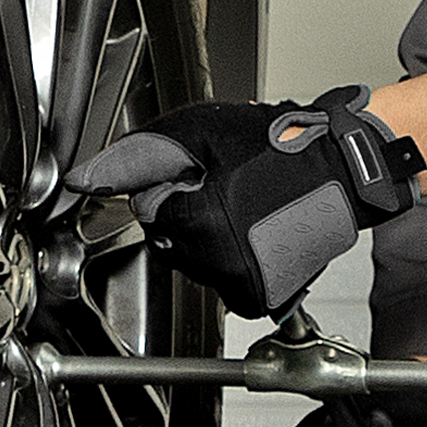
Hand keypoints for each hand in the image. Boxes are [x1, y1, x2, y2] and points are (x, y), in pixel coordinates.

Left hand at [66, 87, 424, 317]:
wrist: (344, 169)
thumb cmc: (281, 145)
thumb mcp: (199, 132)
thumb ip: (134, 156)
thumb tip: (82, 180)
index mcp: (194, 219)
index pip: (149, 210)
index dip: (174, 186)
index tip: (205, 174)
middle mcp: (212, 259)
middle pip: (167, 239)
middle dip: (187, 213)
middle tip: (230, 188)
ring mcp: (234, 281)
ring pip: (192, 262)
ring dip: (209, 236)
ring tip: (248, 207)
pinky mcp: (253, 295)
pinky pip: (220, 282)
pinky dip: (230, 260)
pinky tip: (255, 233)